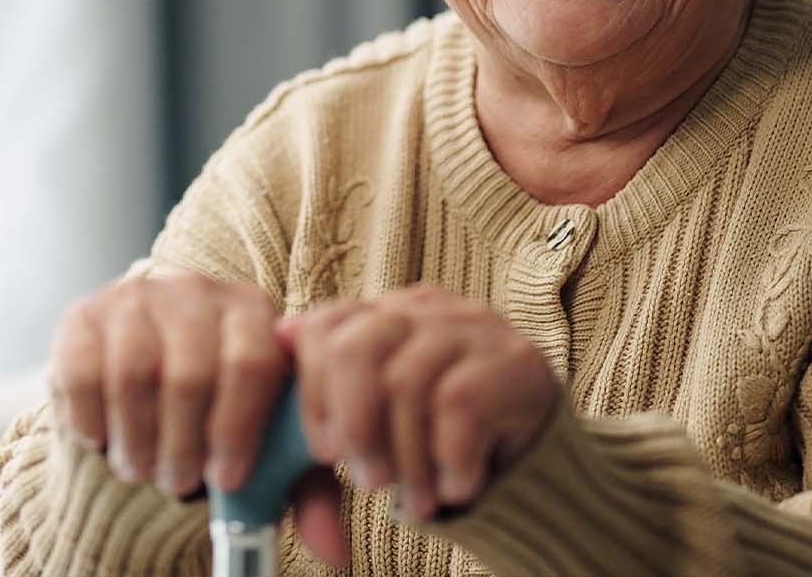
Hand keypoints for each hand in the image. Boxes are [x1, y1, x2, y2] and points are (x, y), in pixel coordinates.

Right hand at [47, 269, 289, 498]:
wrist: (148, 370)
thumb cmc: (220, 408)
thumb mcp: (266, 437)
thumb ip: (301, 484)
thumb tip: (332, 549)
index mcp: (254, 311)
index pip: (253, 364)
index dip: (237, 431)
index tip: (226, 480)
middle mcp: (197, 291)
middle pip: (190, 375)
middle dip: (183, 447)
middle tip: (179, 482)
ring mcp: (137, 298)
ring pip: (134, 376)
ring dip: (138, 441)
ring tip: (143, 469)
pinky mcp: (84, 316)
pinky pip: (82, 374)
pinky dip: (93, 421)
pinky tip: (104, 439)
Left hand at [276, 283, 561, 522]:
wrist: (535, 454)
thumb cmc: (440, 438)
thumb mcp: (381, 419)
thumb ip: (330, 399)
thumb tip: (275, 364)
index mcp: (387, 313)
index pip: (325, 326)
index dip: (312, 392)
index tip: (324, 451)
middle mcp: (427, 309)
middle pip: (358, 349)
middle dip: (353, 426)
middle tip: (366, 481)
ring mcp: (474, 328)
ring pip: (407, 384)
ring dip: (406, 460)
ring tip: (416, 502)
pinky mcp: (516, 362)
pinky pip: (459, 407)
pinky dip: (449, 460)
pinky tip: (457, 485)